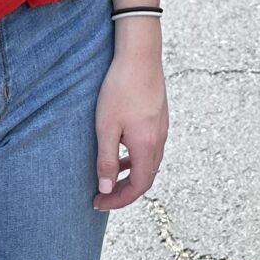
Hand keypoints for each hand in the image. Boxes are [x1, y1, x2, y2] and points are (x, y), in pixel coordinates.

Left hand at [93, 36, 167, 211]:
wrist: (140, 55)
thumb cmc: (120, 89)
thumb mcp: (106, 127)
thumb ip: (106, 160)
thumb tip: (106, 189)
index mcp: (146, 146)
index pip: (137, 186)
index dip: (118, 200)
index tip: (98, 203)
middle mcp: (159, 140)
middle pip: (145, 178)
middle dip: (123, 191)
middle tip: (101, 195)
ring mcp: (162, 128)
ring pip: (149, 163)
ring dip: (130, 175)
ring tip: (109, 175)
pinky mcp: (159, 117)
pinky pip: (150, 148)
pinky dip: (136, 158)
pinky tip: (121, 149)